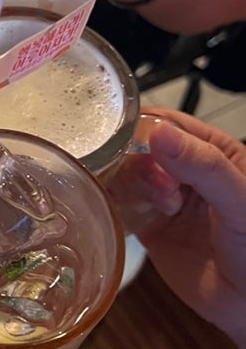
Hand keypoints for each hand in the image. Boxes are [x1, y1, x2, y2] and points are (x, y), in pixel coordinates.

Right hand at [139, 109, 245, 348]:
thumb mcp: (240, 200)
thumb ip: (203, 165)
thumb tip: (160, 133)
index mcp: (214, 150)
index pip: (170, 123)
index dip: (148, 130)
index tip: (136, 144)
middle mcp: (185, 170)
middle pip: (141, 147)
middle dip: (140, 162)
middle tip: (161, 190)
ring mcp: (165, 197)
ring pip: (128, 173)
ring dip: (131, 184)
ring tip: (160, 208)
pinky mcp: (148, 225)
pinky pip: (121, 204)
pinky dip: (115, 204)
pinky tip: (127, 212)